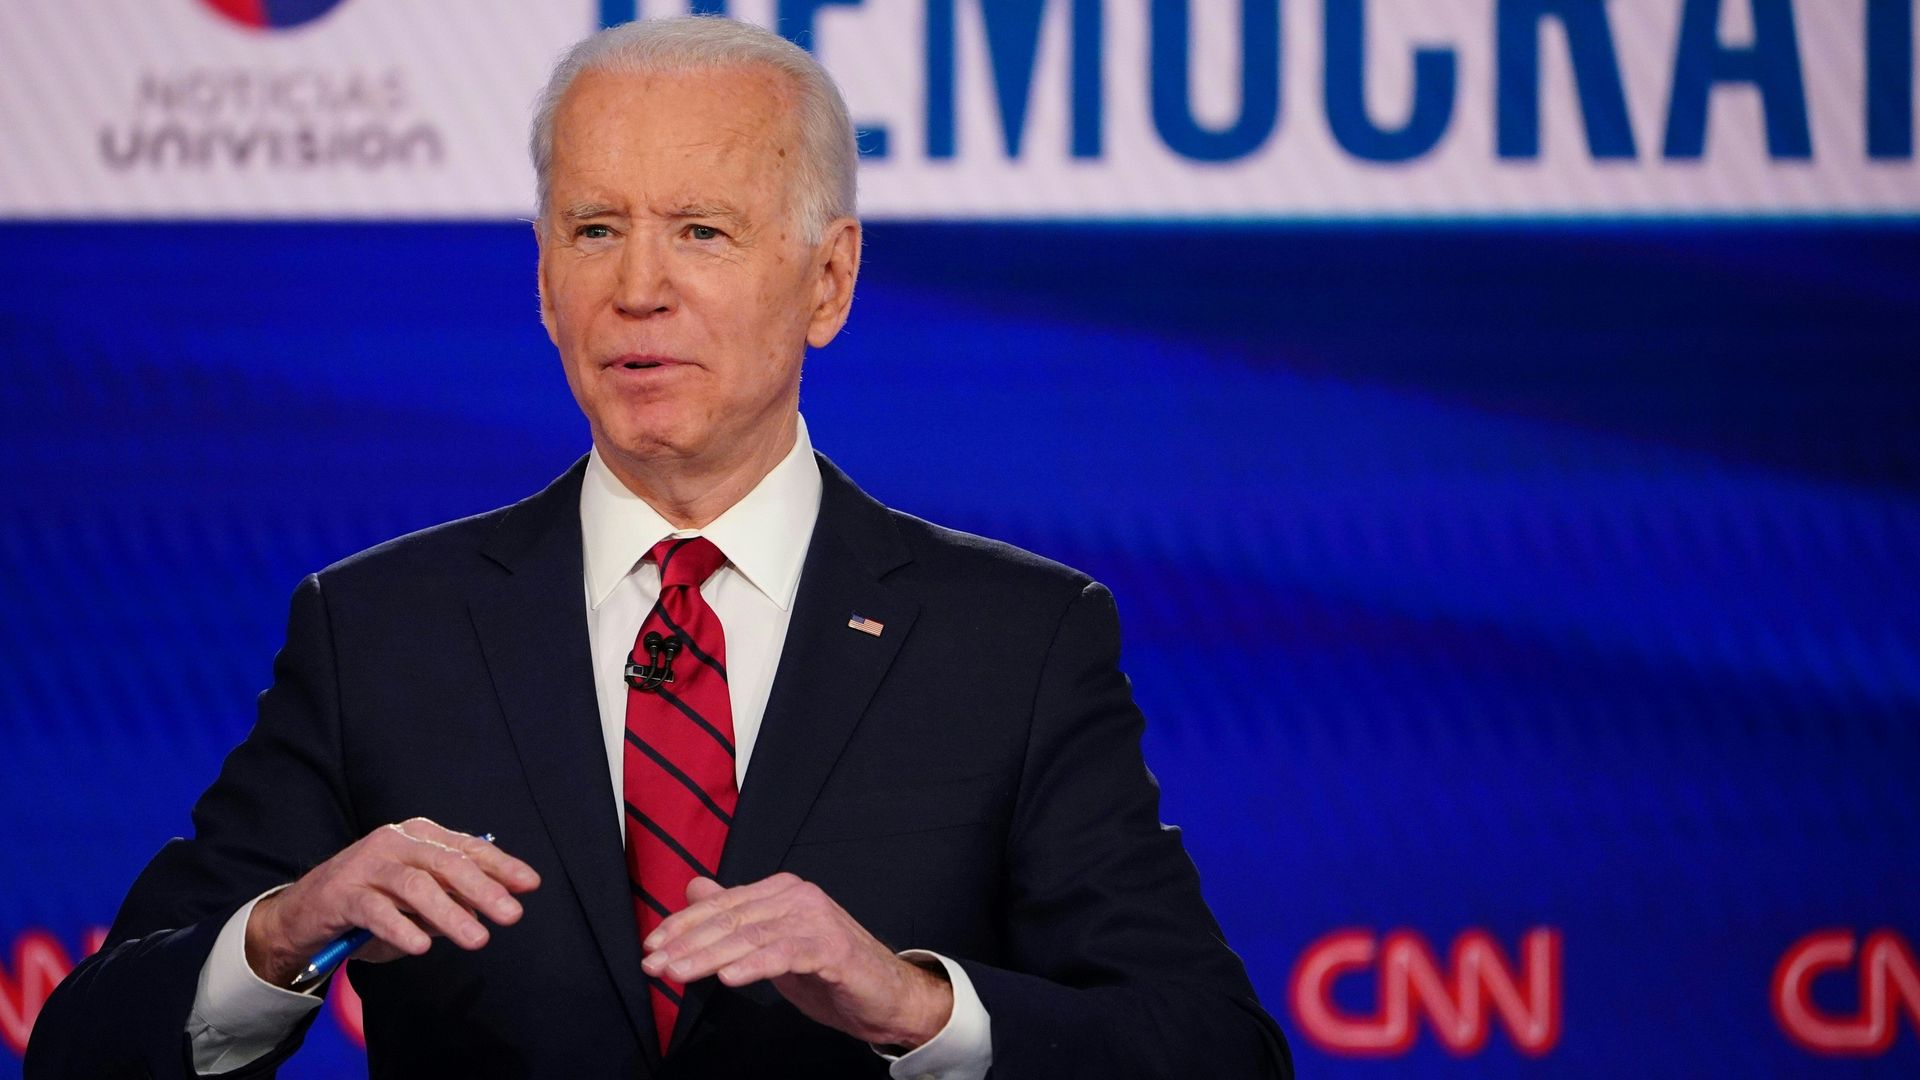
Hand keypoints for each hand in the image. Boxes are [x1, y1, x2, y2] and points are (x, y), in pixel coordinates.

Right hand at [244, 817, 540, 986]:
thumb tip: (493, 906)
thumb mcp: (419, 901)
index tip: (529, 885)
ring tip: (477, 939)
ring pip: (415, 886)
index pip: (467, 848)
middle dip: (483, 889)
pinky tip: (421, 946)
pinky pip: (376, 910)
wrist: (306, 914)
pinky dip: (401, 928)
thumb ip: (452, 898)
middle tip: (511, 914)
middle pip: (446, 863)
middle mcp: (395, 842)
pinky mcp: (342, 893)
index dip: (501, 866)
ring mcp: (367, 865)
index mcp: (420, 836)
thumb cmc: (374, 902)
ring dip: (449, 914)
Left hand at [641, 874, 953, 1049]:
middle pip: (731, 919)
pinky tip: (728, 978)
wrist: (886, 995)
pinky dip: (754, 965)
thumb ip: (736, 915)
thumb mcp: (773, 942)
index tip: (651, 946)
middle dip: (686, 943)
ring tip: (677, 973)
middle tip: (653, 965)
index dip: (683, 925)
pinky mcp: (832, 949)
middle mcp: (798, 897)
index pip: (721, 905)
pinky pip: (785, 955)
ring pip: (751, 936)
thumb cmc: (829, 970)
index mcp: (781, 891)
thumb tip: (695, 888)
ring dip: (708, 956)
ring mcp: (817, 920)